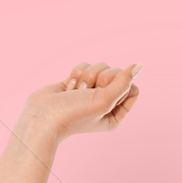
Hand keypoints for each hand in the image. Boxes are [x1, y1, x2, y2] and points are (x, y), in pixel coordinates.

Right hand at [21, 62, 140, 142]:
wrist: (43, 117)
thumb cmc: (73, 115)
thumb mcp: (103, 101)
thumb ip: (122, 83)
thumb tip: (138, 65)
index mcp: (116, 114)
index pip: (133, 88)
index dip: (121, 84)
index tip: (106, 91)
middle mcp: (105, 103)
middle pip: (116, 74)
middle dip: (100, 79)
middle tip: (86, 93)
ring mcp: (91, 91)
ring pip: (99, 67)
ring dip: (86, 76)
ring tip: (75, 92)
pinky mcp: (77, 81)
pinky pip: (84, 66)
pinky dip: (75, 74)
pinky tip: (68, 88)